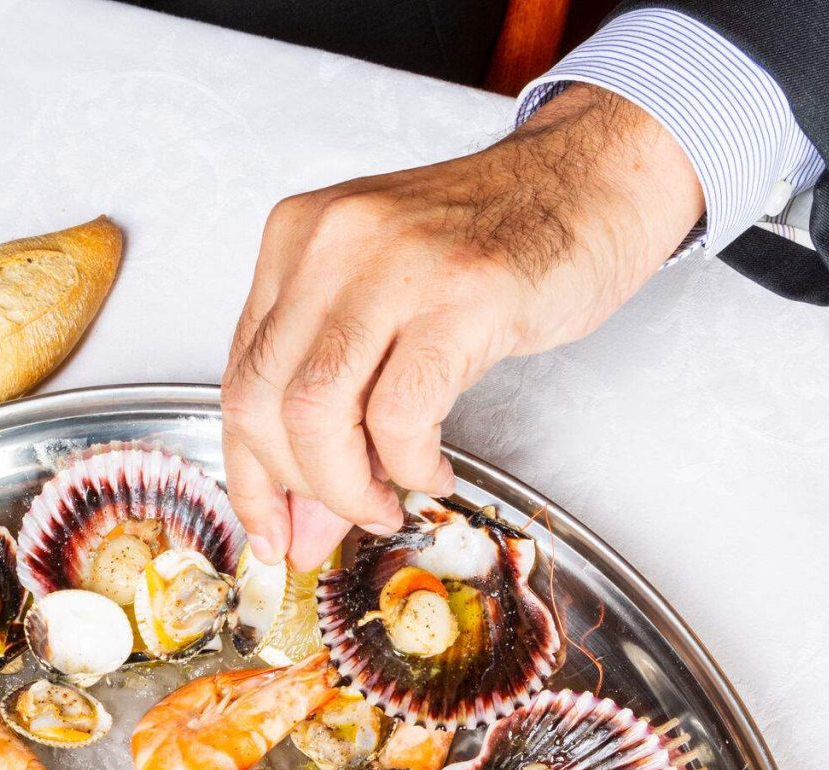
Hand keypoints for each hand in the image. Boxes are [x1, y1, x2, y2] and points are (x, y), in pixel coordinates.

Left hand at [222, 85, 704, 565]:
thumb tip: (302, 521)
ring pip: (315, 412)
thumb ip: (335, 404)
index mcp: (297, 239)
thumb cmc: (492, 244)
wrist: (589, 182)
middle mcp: (331, 242)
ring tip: (382, 502)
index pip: (239, 377)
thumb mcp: (387, 311)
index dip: (247, 473)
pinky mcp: (461, 294)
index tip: (269, 528)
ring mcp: (394, 264)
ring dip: (344, 487)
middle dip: (293, 487)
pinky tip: (430, 470)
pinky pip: (400, 415)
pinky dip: (408, 466)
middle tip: (334, 525)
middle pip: (263, 400)